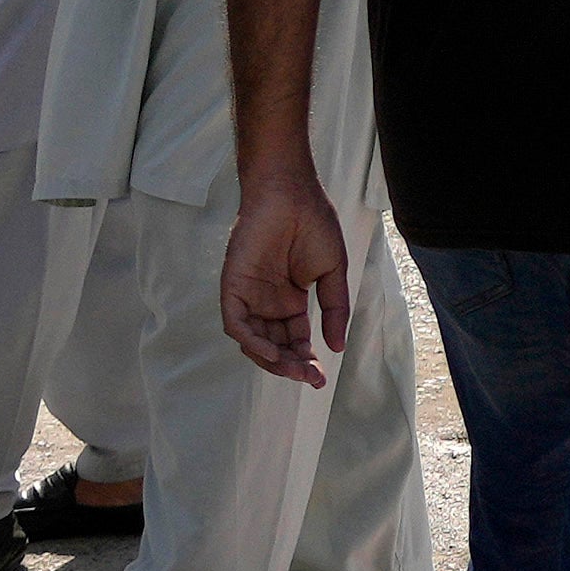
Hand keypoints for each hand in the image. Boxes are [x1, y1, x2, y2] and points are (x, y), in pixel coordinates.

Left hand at [220, 157, 356, 386]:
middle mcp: (267, 302)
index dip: (306, 360)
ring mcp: (249, 295)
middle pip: (274, 345)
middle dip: (291, 365)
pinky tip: (270, 351)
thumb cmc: (314, 223)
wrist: (291, 192)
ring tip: (295, 367)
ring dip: (272, 359)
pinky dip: (251, 341)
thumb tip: (336, 347)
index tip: (321, 378)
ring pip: (253, 340)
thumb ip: (333, 310)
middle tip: (310, 377)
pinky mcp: (233, 285)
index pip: (295, 339)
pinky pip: (236, 323)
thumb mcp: (332, 273)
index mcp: (290, 300)